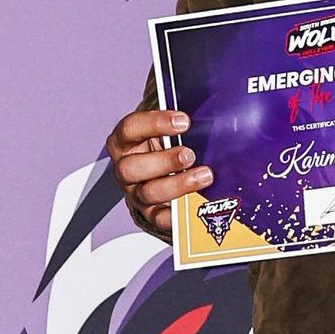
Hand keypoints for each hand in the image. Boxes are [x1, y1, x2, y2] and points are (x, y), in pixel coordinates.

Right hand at [105, 107, 210, 239]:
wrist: (162, 173)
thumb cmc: (164, 146)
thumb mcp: (167, 131)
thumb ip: (179, 124)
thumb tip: (210, 115)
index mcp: (124, 142)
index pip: (130, 129)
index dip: (155, 124)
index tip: (184, 122)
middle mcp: (125, 168)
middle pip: (130, 167)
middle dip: (163, 161)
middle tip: (189, 155)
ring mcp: (135, 193)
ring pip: (148, 193)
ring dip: (178, 184)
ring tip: (204, 176)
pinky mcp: (150, 213)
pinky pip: (160, 218)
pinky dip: (178, 213)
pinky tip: (195, 203)